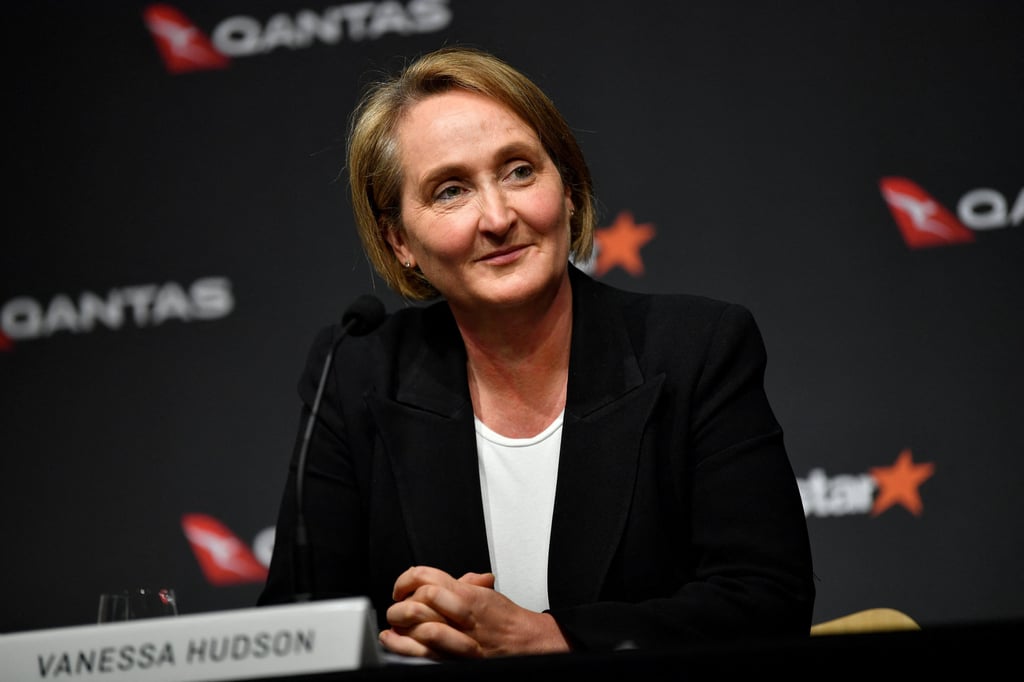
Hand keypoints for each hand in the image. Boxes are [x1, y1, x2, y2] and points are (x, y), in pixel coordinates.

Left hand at [378, 565, 569, 658]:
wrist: (526, 642)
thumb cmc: (505, 618)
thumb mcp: (484, 591)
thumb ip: (460, 582)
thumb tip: (431, 580)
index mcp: (467, 593)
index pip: (427, 577)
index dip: (406, 580)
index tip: (401, 588)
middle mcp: (462, 614)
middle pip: (420, 601)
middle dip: (401, 605)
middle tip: (397, 607)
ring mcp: (459, 638)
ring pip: (420, 627)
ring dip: (401, 626)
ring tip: (394, 624)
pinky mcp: (456, 659)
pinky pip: (424, 653)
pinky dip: (403, 647)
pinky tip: (393, 641)